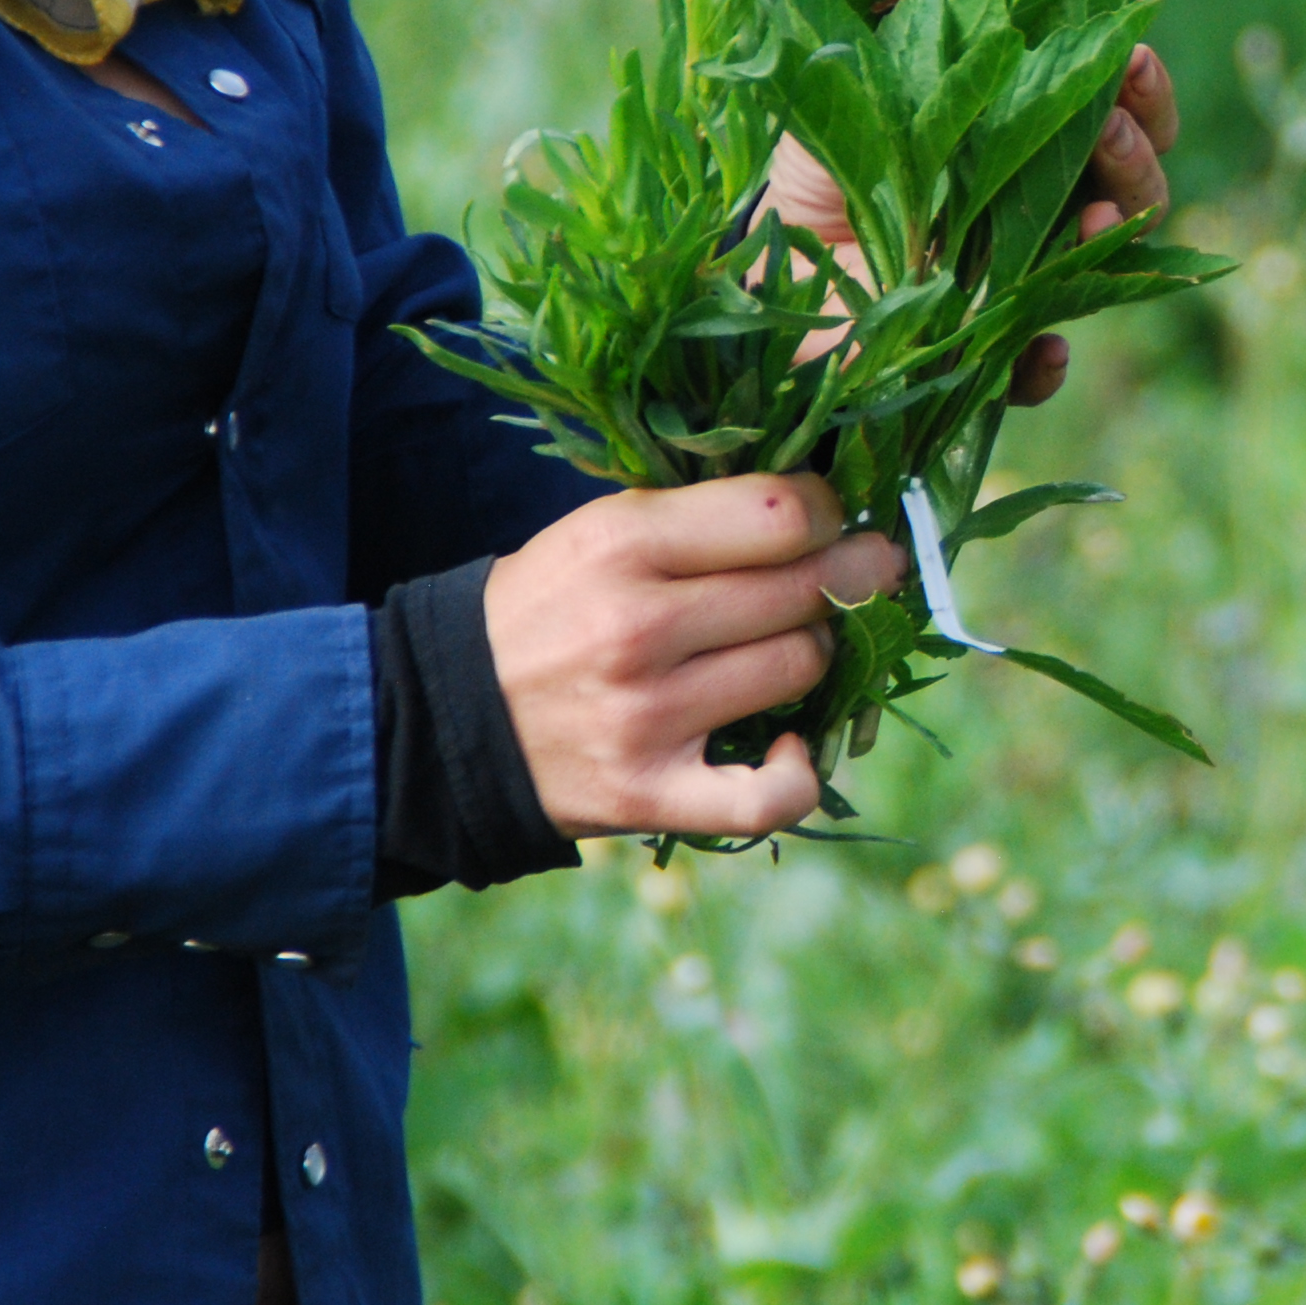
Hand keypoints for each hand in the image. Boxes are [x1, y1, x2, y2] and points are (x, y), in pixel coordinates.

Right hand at [482, 474, 905, 840]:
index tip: (833, 520)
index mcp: (623, 542)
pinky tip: (790, 747)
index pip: (781, 515)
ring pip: (800, 669)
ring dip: (813, 655)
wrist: (444, 714)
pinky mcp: (649, 793)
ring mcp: (646, 716)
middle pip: (804, 591)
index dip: (831, 513)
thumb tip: (828, 510)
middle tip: (861, 573)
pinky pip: (769, 795)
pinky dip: (799, 774)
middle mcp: (637, 626)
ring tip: (791, 646)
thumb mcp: (600, 530)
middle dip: (850, 576)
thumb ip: (702, 517)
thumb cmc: (548, 608)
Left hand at [759, 0, 1181, 407]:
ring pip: (1106, 266)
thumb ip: (866, 12)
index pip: (1113, 106)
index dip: (1138, 83)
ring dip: (1114, 237)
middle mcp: (1038, 210)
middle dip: (1140, 150)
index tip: (1135, 51)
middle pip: (1135, 182)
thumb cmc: (822, 164)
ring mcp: (1018, 284)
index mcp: (1026, 136)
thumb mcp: (839, 81)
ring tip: (1094, 215)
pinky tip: (1043, 348)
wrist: (769, 268)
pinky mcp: (977, 355)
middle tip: (1114, 124)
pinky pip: (1030, 369)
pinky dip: (1042, 362)